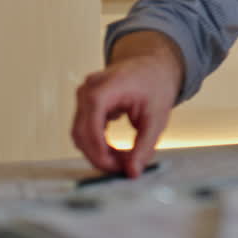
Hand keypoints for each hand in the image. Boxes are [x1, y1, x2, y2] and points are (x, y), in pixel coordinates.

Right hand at [70, 32, 182, 176]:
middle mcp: (87, 91)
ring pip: (80, 135)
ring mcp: (83, 96)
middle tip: (123, 169)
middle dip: (100, 157)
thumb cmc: (156, 85)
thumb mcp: (157, 117)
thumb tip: (132, 173)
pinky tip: (117, 151)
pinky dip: (98, 144)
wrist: (153, 64)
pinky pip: (85, 130)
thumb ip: (144, 146)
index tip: (119, 170)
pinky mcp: (85, 104)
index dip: (101, 154)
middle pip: (81, 134)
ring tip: (124, 159)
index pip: (91, 129)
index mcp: (104, 89)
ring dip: (98, 152)